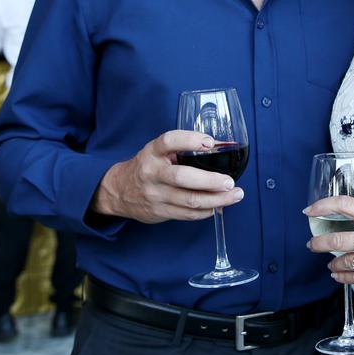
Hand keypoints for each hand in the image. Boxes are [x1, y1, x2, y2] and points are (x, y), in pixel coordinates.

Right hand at [92, 130, 244, 223]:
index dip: (190, 140)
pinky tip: (219, 206)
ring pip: (189, 200)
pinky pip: (187, 214)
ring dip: (217, 199)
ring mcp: (155, 195)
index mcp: (152, 152)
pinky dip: (206, 211)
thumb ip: (183, 148)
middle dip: (211, 181)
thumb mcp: (158, 151)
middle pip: (183, 177)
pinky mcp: (160, 212)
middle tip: (230, 181)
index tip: (211, 143)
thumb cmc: (147, 166)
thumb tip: (220, 146)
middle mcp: (152, 172)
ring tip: (235, 195)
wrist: (118, 191)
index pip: (169, 141)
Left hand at [305, 195, 353, 293]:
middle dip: (318, 242)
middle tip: (312, 243)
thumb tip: (352, 226)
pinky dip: (343, 276)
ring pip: (344, 261)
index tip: (311, 209)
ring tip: (329, 262)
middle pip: (336, 239)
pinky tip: (337, 274)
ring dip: (333, 262)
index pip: (344, 205)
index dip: (323, 206)